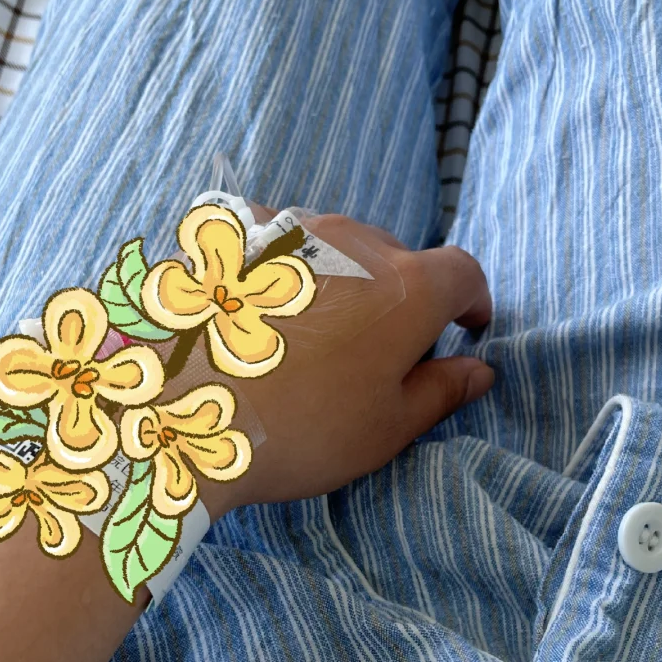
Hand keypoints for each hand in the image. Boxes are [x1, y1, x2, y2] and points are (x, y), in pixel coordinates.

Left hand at [192, 212, 493, 518]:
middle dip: (402, 300)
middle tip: (379, 357)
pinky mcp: (236, 235)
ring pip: (338, 248)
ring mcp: (292, 231)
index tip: (468, 326)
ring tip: (316, 338)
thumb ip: (442, 392)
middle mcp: (356, 243)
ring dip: (344, 282)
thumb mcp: (386, 428)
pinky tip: (264, 311)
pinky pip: (278, 241)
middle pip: (399, 260)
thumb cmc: (300, 431)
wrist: (180, 413)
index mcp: (409, 289)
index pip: (462, 273)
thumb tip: (481, 370)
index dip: (471, 300)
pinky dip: (285, 270)